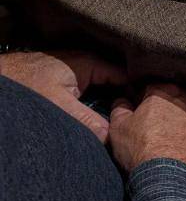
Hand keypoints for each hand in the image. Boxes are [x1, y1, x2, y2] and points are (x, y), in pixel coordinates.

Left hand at [0, 50, 125, 141]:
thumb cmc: (25, 87)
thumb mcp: (60, 107)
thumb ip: (88, 121)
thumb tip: (112, 137)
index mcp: (90, 62)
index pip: (125, 75)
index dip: (136, 93)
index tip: (144, 111)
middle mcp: (85, 63)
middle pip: (114, 82)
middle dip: (123, 99)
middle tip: (134, 120)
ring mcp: (75, 71)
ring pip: (101, 88)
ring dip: (108, 102)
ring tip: (120, 121)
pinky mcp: (65, 80)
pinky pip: (89, 91)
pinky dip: (94, 103)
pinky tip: (97, 117)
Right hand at [109, 83, 185, 182]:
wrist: (170, 179)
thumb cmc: (141, 149)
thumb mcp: (118, 127)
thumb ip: (120, 108)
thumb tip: (122, 101)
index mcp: (164, 92)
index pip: (151, 88)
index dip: (143, 99)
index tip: (139, 112)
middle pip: (175, 99)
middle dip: (166, 109)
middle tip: (156, 127)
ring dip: (183, 123)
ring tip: (172, 141)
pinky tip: (185, 151)